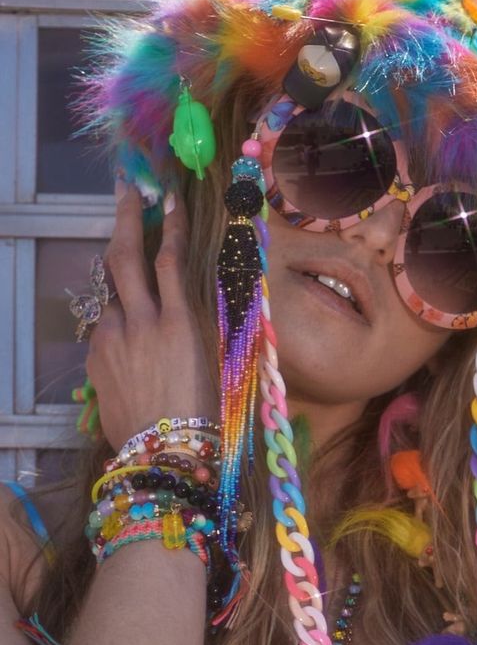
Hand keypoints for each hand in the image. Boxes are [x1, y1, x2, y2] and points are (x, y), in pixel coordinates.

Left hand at [86, 184, 218, 450]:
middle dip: (124, 217)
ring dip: (123, 284)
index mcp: (179, 323)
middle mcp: (140, 323)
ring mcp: (111, 341)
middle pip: (123, 257)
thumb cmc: (205, 414)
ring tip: (136, 287)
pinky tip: (132, 345)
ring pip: (110, 294)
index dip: (171, 223)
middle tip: (127, 189)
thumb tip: (186, 299)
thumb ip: (196, 324)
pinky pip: (105, 328)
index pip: (170, 259)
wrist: (164, 455)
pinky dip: (118, 324)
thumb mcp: (213, 362)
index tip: (170, 196)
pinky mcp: (94, 360)